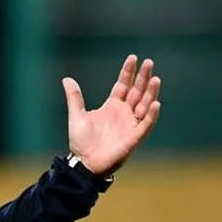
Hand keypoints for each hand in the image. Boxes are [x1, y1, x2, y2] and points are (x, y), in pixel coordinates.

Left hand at [62, 54, 161, 175]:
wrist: (84, 163)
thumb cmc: (81, 141)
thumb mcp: (77, 116)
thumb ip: (74, 98)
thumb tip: (67, 79)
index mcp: (112, 105)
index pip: (123, 85)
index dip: (128, 72)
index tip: (133, 58)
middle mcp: (124, 112)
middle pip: (137, 91)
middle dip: (143, 77)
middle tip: (149, 62)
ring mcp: (130, 123)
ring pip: (144, 104)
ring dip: (150, 92)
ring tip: (155, 78)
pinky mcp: (134, 136)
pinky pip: (145, 124)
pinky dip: (150, 114)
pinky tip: (155, 103)